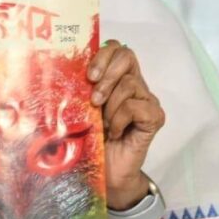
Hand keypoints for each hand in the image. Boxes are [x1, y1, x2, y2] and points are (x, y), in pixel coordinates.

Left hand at [88, 40, 164, 210]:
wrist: (107, 171)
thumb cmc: (93, 138)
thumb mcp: (81, 107)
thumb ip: (81, 87)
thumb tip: (63, 68)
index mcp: (117, 77)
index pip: (116, 48)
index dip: (103, 55)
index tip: (88, 76)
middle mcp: (135, 83)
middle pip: (127, 56)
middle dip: (106, 75)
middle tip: (94, 99)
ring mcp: (147, 99)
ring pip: (129, 84)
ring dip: (110, 105)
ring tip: (104, 124)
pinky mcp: (155, 117)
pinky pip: (136, 107)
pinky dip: (120, 120)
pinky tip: (115, 132)